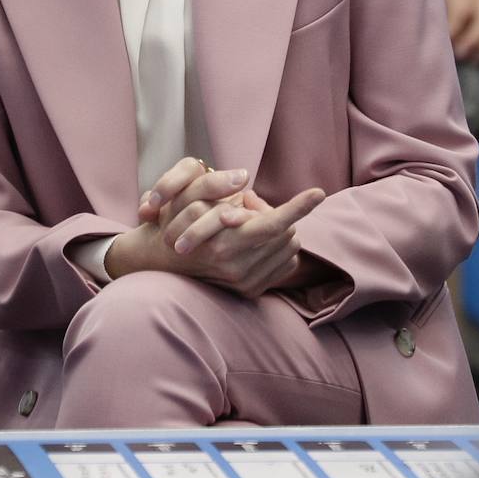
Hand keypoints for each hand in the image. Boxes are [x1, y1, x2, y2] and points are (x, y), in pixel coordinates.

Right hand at [109, 156, 324, 298]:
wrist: (160, 261)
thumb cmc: (175, 222)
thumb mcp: (189, 198)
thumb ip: (217, 186)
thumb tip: (245, 185)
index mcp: (225, 245)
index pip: (274, 223)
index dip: (298, 206)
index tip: (318, 192)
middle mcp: (239, 269)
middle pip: (287, 232)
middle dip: (278, 213)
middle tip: (250, 205)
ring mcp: (246, 284)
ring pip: (289, 248)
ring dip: (278, 231)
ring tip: (249, 224)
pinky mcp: (251, 292)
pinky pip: (284, 264)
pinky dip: (277, 248)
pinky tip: (256, 242)